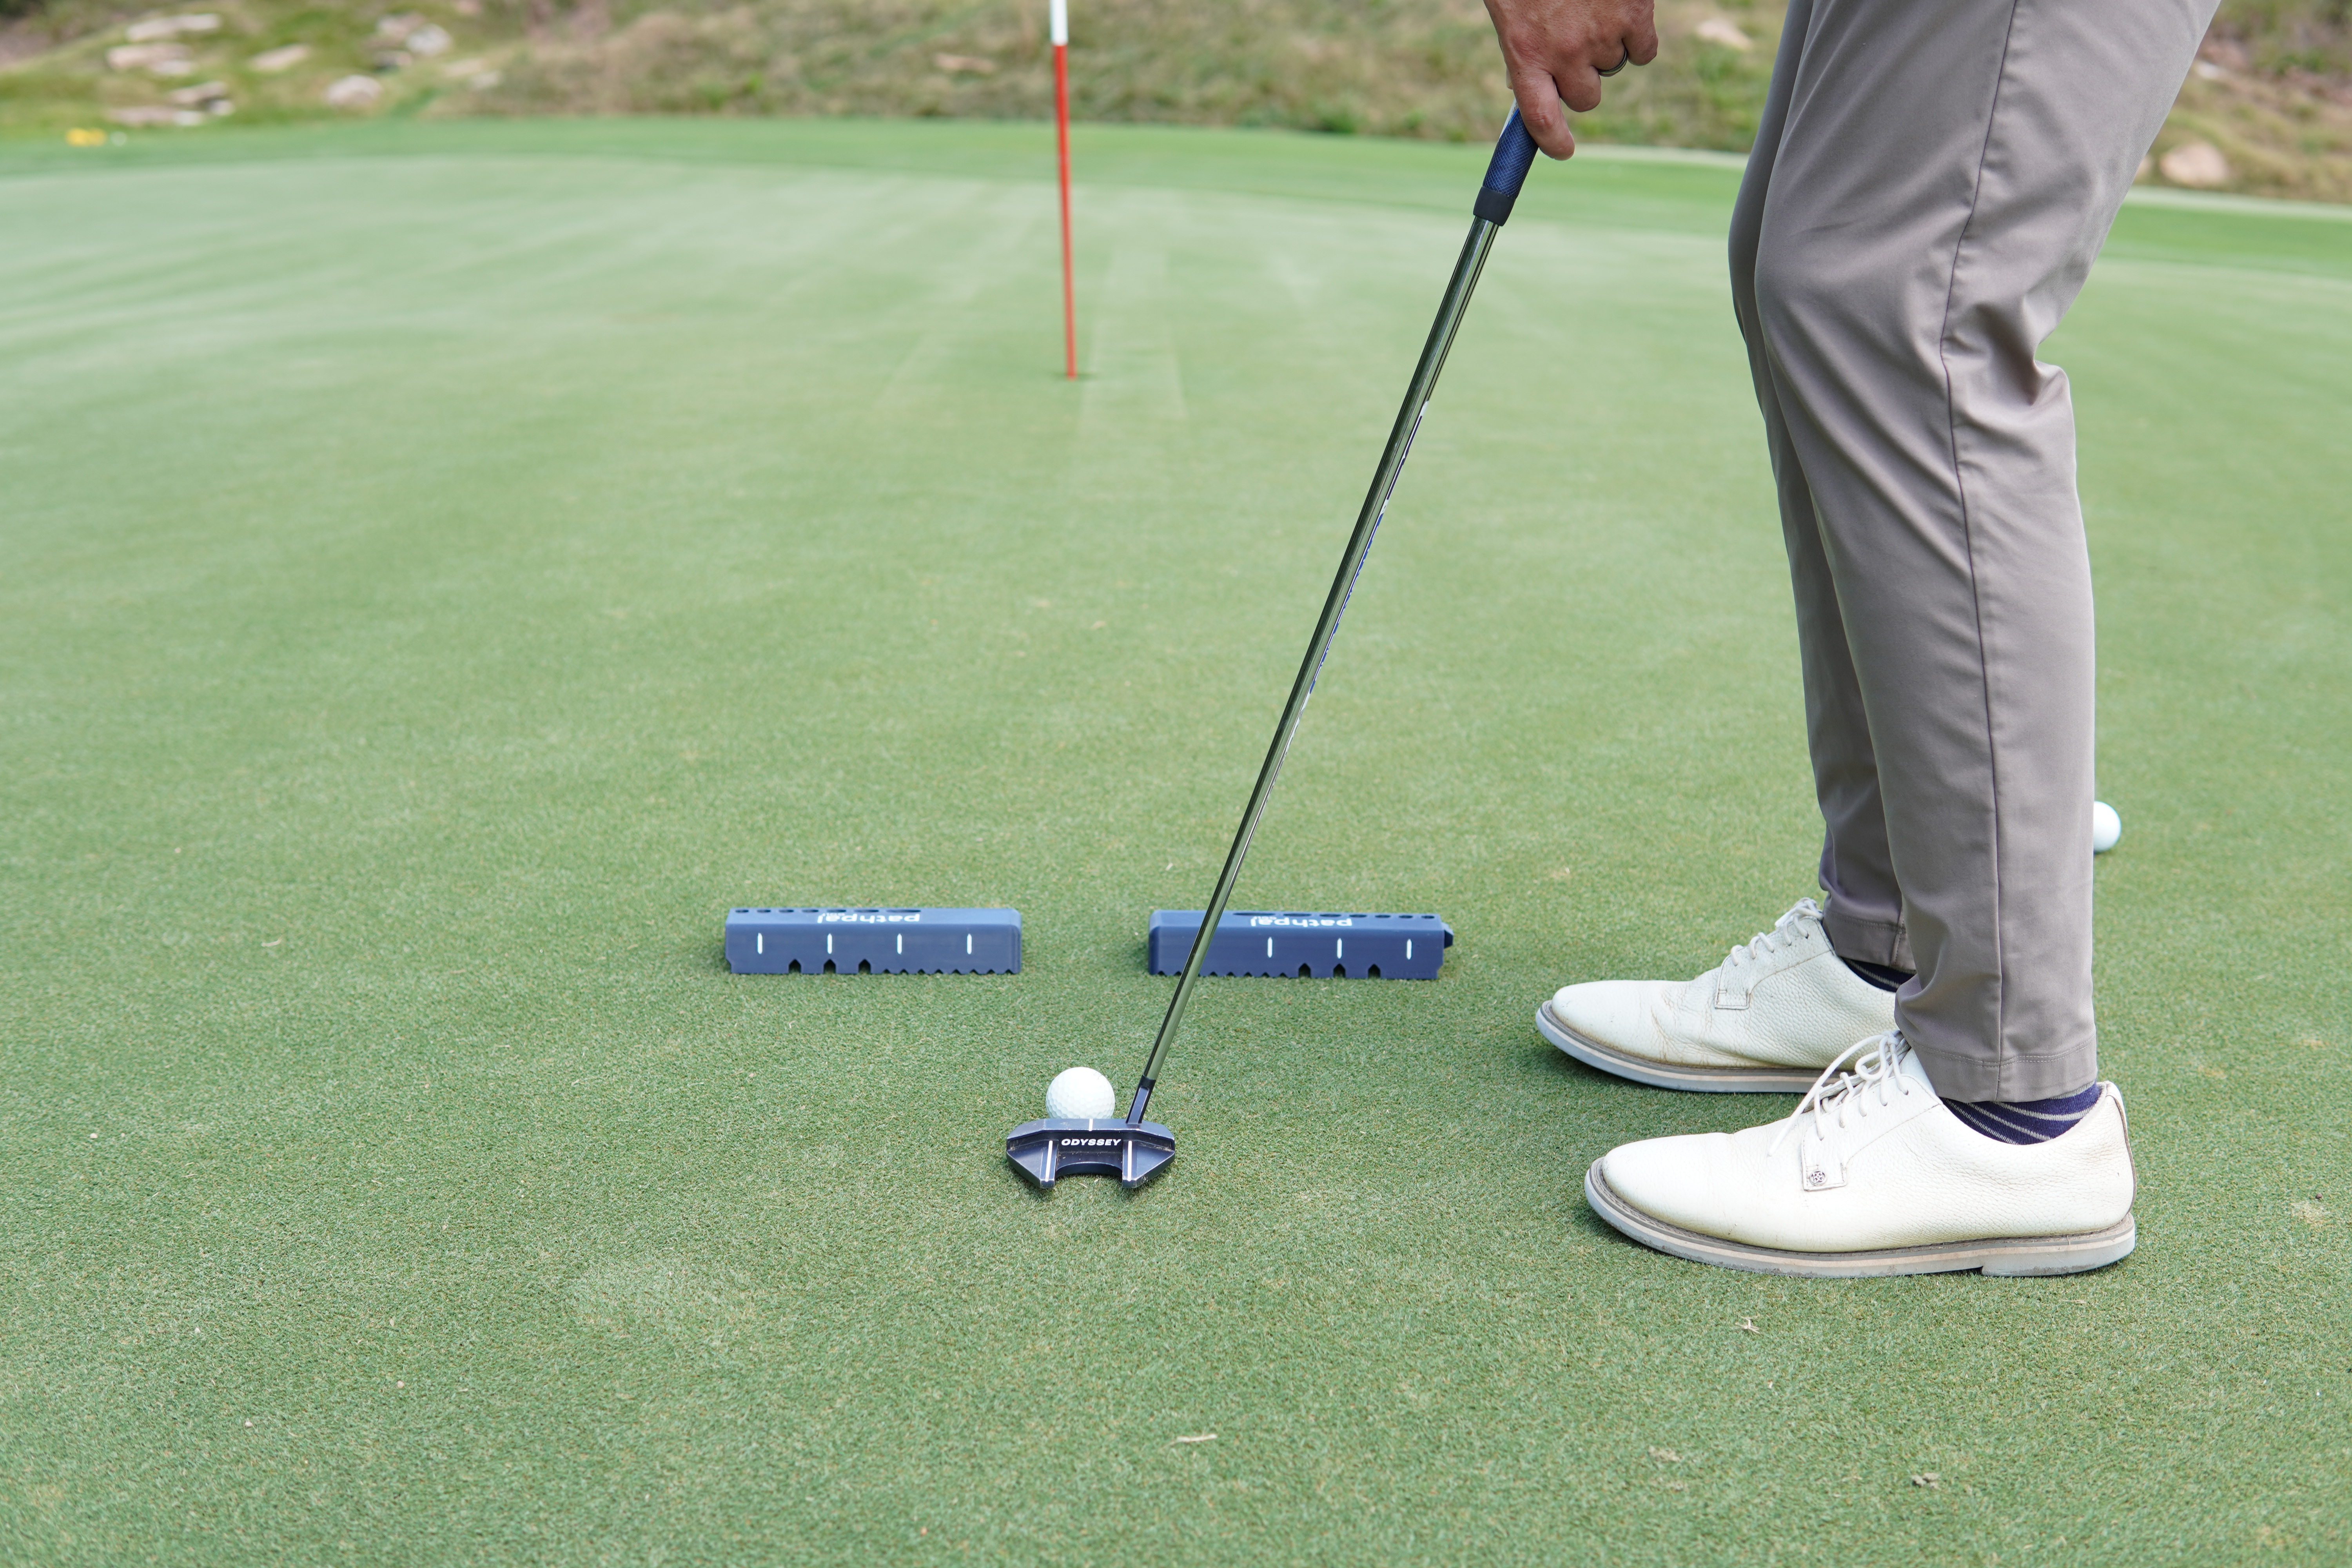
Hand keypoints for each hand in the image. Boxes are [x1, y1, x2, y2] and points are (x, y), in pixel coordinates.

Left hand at [1481, 0, 1659, 158]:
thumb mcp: (1512, 11)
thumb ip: (1522, 48)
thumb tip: (1523, 87)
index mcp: (1525, 52)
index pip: (1540, 118)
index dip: (1552, 141)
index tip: (1563, 150)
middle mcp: (1564, 53)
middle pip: (1586, 98)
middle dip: (1583, 80)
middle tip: (1576, 48)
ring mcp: (1602, 36)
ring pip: (1614, 68)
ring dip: (1608, 48)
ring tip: (1593, 10)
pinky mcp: (1636, 16)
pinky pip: (1645, 51)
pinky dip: (1639, 36)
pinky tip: (1624, 11)